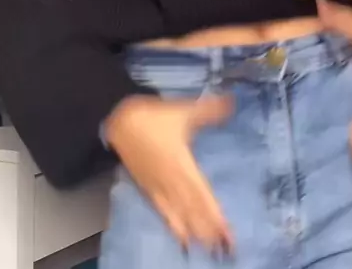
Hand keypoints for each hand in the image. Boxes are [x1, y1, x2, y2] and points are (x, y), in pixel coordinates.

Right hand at [104, 94, 233, 252]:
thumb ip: (209, 110)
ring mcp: (159, 188)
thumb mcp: (183, 111)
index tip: (228, 234)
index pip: (202, 196)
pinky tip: (181, 239)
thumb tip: (232, 103)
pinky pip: (163, 212)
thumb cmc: (153, 117)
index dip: (215, 216)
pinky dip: (174, 226)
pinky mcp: (149, 189)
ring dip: (195, 231)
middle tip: (225, 248)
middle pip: (193, 210)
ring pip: (180, 214)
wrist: (119, 121)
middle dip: (209, 229)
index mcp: (182, 166)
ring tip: (209, 247)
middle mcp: (171, 182)